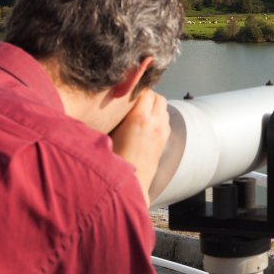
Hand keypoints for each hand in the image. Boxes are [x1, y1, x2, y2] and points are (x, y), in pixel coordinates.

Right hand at [110, 89, 169, 206]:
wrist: (131, 184)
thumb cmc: (114, 161)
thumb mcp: (108, 134)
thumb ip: (114, 115)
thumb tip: (111, 101)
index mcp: (139, 118)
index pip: (144, 91)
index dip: (136, 89)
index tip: (128, 90)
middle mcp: (154, 122)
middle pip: (157, 96)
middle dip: (147, 95)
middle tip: (133, 100)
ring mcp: (162, 131)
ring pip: (163, 107)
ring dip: (154, 105)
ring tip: (139, 110)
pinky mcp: (165, 139)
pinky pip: (165, 119)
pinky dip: (158, 116)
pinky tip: (146, 122)